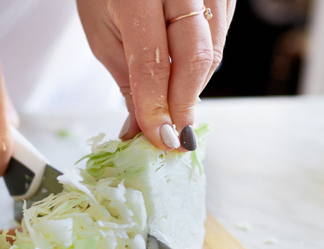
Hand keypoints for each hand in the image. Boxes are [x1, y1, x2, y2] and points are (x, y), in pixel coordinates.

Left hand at [77, 0, 234, 150]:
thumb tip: (141, 132)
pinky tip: (184, 80)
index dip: (158, 107)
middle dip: (185, 105)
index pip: (153, 62)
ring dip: (194, 90)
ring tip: (174, 111)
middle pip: (196, 57)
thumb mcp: (103, 34)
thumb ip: (128, 82)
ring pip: (213, 52)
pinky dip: (202, 69)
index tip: (160, 139)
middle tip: (176, 140)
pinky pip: (220, 39)